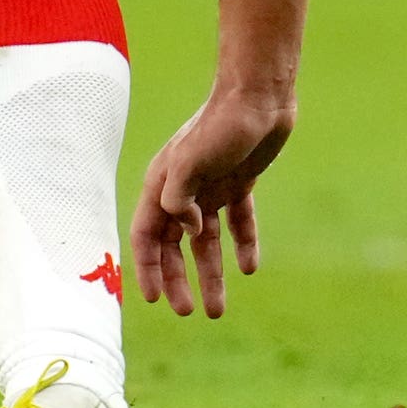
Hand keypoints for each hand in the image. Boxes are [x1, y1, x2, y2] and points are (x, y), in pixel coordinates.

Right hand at [131, 83, 290, 317]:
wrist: (259, 95)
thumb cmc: (220, 124)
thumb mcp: (190, 162)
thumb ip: (179, 199)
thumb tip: (188, 232)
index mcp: (163, 185)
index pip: (147, 236)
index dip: (147, 268)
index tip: (154, 300)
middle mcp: (184, 190)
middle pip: (174, 245)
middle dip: (178, 279)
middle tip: (189, 311)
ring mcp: (212, 187)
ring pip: (206, 241)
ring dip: (209, 273)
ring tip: (217, 309)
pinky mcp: (239, 183)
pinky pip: (238, 222)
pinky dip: (243, 244)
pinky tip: (250, 268)